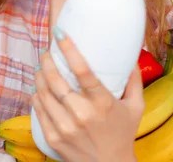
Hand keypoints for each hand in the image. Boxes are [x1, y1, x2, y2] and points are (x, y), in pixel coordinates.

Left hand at [31, 29, 143, 161]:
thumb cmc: (123, 134)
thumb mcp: (136, 107)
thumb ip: (134, 81)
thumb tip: (131, 55)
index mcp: (103, 103)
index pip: (82, 70)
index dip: (69, 49)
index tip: (60, 34)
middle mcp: (82, 114)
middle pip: (55, 79)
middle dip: (47, 61)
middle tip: (46, 53)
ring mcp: (65, 126)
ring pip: (42, 92)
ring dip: (39, 75)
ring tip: (41, 67)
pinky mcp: (53, 137)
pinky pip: (38, 108)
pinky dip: (36, 95)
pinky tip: (38, 88)